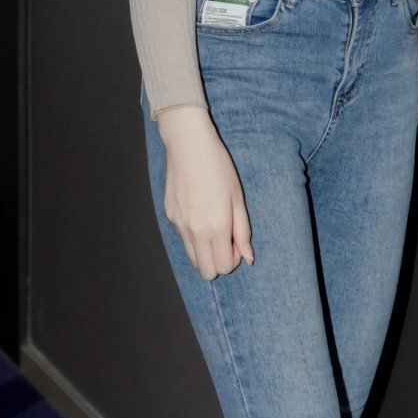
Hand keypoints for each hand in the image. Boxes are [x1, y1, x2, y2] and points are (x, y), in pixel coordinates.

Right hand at [158, 107, 254, 279]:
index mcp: (216, 227)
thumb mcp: (238, 198)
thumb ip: (242, 231)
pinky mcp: (169, 217)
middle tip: (225, 239)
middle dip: (218, 261)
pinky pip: (183, 239)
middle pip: (206, 271)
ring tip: (212, 227)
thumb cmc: (219, 168)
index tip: (235, 241)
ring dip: (205, 252)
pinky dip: (193, 236)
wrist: (188, 146)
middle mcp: (194, 231)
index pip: (224, 267)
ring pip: (192, 259)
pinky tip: (198, 211)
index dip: (234, 259)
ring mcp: (179, 226)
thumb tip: (248, 258)